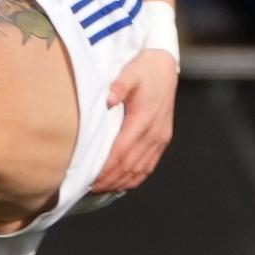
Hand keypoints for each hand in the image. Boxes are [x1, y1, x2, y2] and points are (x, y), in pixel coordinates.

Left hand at [90, 50, 176, 192]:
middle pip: (129, 166)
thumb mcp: (130, 73)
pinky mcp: (163, 139)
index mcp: (143, 120)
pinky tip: (122, 183)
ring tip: (101, 188)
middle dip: (109, 179)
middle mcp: (154, 133)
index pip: (121, 152)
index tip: (89, 178)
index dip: (106, 168)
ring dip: (121, 181)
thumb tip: (107, 99)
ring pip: (140, 169)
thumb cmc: (143, 69)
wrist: (164, 66)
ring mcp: (160, 138)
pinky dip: (135, 177)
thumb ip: (118, 86)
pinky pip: (149, 165)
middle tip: (89, 187)